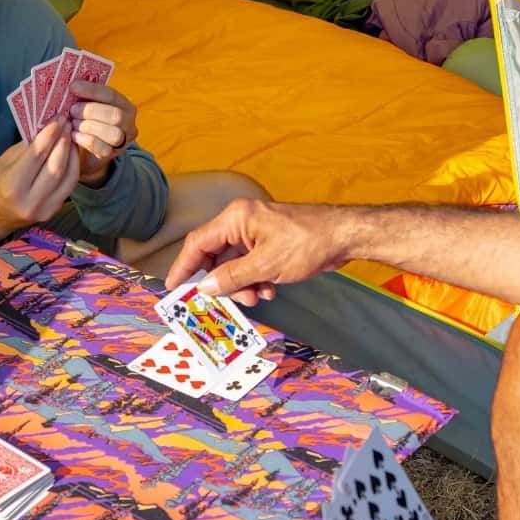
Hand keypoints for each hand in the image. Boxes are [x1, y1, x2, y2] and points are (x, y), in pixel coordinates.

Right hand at [0, 123, 81, 242]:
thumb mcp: (4, 162)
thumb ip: (28, 148)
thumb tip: (48, 128)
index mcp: (12, 186)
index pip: (37, 155)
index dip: (50, 134)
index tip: (58, 118)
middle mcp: (30, 200)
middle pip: (56, 167)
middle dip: (64, 142)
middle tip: (67, 123)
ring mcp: (43, 209)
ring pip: (68, 178)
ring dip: (72, 154)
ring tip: (70, 136)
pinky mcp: (52, 212)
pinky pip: (68, 187)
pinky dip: (72, 168)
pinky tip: (70, 154)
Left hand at [66, 80, 138, 184]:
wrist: (88, 152)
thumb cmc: (88, 121)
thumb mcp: (89, 106)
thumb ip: (85, 96)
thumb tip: (70, 84)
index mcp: (125, 105)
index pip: (112, 95)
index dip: (92, 90)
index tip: (73, 86)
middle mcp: (129, 123)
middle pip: (116, 115)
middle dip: (91, 111)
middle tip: (72, 110)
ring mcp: (123, 141)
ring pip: (113, 133)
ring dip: (89, 126)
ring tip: (72, 123)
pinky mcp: (113, 155)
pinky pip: (102, 148)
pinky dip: (85, 140)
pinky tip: (73, 135)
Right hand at [164, 198, 350, 304]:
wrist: (344, 236)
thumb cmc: (308, 242)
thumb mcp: (266, 265)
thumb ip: (232, 277)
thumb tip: (205, 287)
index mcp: (236, 218)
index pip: (198, 242)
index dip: (184, 266)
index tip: (174, 287)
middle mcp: (242, 222)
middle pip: (216, 256)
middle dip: (223, 282)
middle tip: (232, 300)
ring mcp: (257, 233)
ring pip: (235, 265)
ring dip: (243, 285)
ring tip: (259, 296)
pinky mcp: (270, 243)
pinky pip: (251, 265)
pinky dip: (257, 280)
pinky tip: (271, 289)